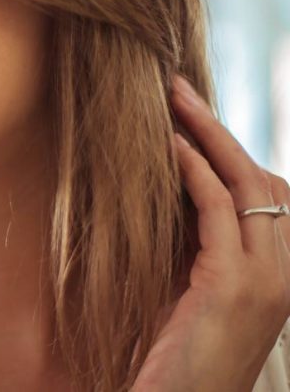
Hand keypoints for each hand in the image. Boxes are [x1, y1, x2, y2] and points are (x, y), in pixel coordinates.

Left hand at [132, 76, 289, 390]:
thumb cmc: (177, 358)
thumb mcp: (195, 293)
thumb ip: (197, 248)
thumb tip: (173, 194)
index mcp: (278, 275)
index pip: (270, 195)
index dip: (233, 151)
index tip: (194, 116)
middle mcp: (284, 273)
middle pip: (263, 179)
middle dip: (221, 130)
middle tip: (180, 89)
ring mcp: (266, 281)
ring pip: (247, 185)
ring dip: (209, 134)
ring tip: (173, 99)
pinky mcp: (232, 286)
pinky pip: (218, 211)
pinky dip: (195, 170)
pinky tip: (169, 145)